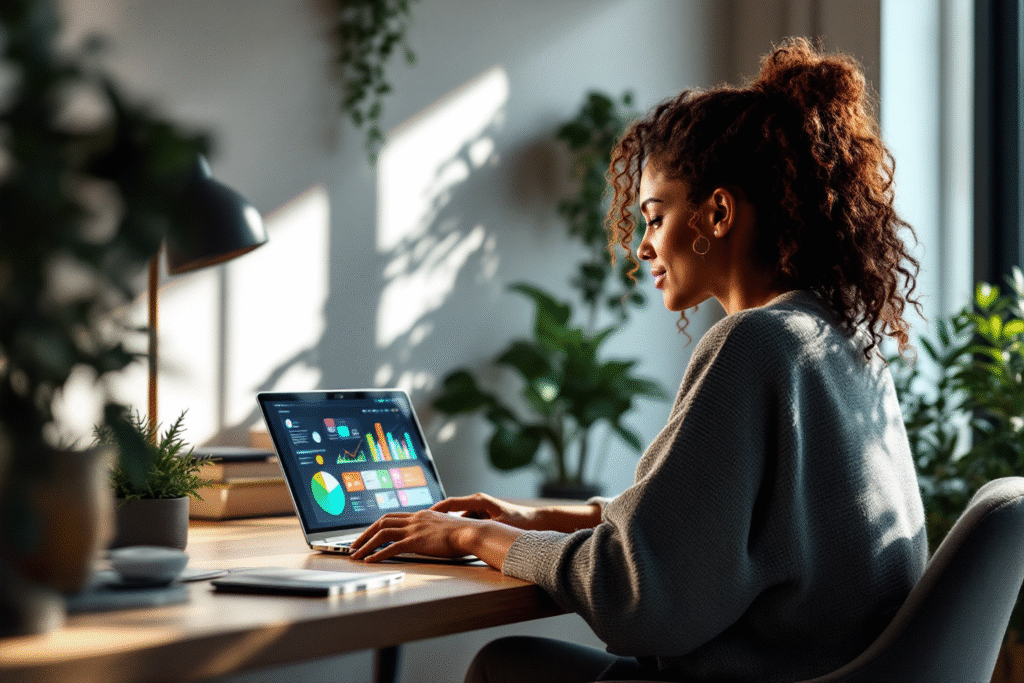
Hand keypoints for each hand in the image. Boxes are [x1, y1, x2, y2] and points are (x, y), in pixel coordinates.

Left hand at [349, 509, 474, 562]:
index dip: (377, 526)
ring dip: (366, 544)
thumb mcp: (446, 527)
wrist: (472, 532)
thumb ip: (435, 530)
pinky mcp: (416, 541)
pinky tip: (370, 561)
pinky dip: (377, 554)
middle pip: (382, 522)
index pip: (393, 517)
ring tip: (356, 554)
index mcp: (421, 515)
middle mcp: (415, 519)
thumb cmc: (465, 533)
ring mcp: (415, 529)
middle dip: (365, 534)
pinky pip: (391, 547)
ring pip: (382, 533)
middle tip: (355, 545)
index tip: (368, 534)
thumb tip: (433, 537)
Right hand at [431, 493, 540, 529]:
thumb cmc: (520, 522)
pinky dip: (462, 530)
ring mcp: (480, 508)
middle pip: (452, 510)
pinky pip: (467, 522)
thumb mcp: (499, 526)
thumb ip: (482, 529)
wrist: (536, 520)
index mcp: (479, 501)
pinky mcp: (483, 515)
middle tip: (425, 530)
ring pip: (459, 518)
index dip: (437, 509)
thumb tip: (464, 535)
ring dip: (451, 527)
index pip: (452, 503)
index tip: (424, 516)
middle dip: (440, 520)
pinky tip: (456, 541)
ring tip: (440, 539)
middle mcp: (478, 502)